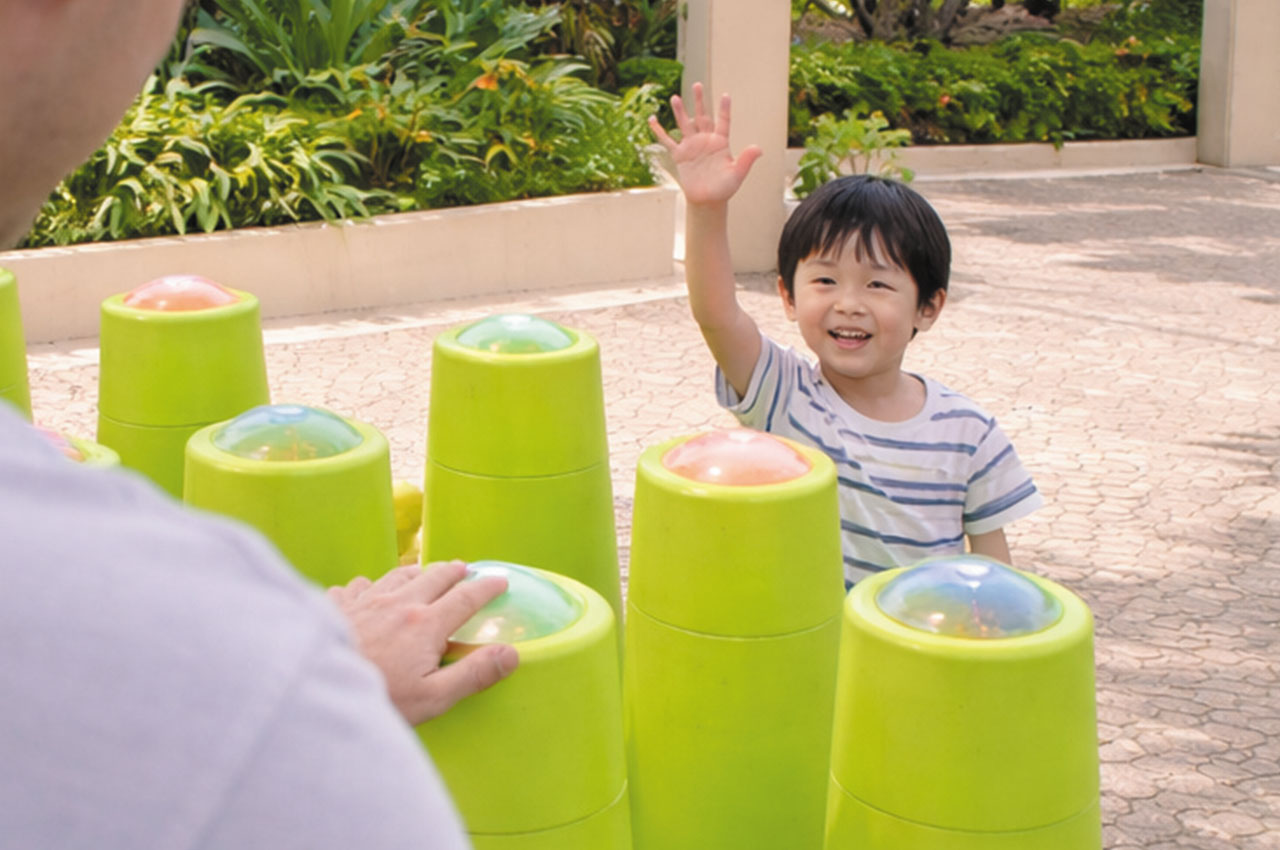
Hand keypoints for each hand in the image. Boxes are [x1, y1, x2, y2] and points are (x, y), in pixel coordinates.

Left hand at [328, 561, 518, 725]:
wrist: (314, 693)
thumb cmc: (378, 701)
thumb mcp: (434, 698)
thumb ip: (473, 674)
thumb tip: (511, 654)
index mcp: (426, 624)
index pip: (465, 598)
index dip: (486, 587)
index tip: (500, 580)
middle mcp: (398, 603)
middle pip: (433, 576)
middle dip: (453, 571)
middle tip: (464, 569)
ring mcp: (365, 601)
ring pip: (396, 574)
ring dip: (416, 571)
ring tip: (423, 572)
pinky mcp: (336, 607)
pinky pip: (357, 586)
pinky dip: (370, 586)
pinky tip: (368, 591)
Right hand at [649, 81, 761, 205]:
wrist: (707, 200)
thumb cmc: (725, 188)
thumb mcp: (737, 174)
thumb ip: (746, 160)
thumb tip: (759, 149)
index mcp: (721, 142)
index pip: (723, 122)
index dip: (724, 109)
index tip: (726, 95)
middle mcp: (706, 140)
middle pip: (702, 116)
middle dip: (700, 101)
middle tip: (697, 85)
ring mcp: (691, 146)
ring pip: (684, 124)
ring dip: (680, 111)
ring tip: (675, 98)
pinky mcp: (680, 154)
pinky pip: (667, 141)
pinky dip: (659, 131)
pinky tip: (652, 119)